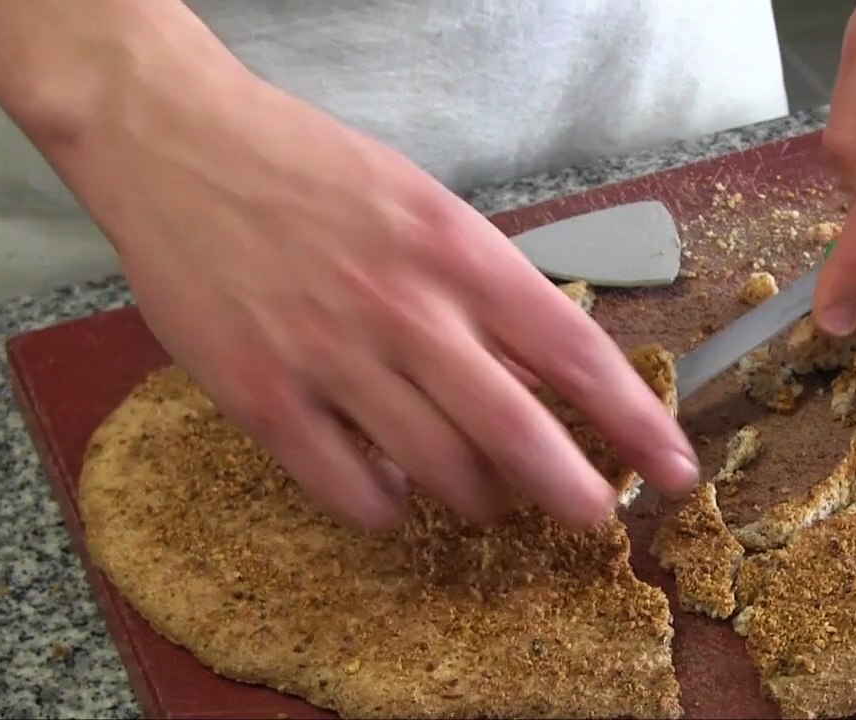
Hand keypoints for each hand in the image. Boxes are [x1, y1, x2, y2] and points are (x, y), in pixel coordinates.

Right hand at [2, 1, 698, 530]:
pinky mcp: (265, 395)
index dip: (635, 420)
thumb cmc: (314, 171)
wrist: (181, 143)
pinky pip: (348, 489)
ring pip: (438, 469)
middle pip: (516, 428)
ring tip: (486, 498)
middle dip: (572, 488)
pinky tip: (392, 493)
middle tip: (595, 513)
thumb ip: (486, 291)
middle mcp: (406, 308)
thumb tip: (545, 371)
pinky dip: (386, 507)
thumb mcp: (427, 209)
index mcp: (460, 253)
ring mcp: (332, 356)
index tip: (674, 464)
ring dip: (478, 499)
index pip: (576, 352)